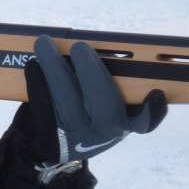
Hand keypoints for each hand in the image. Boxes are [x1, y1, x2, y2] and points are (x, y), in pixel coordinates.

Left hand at [23, 35, 166, 165]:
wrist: (50, 144)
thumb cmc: (84, 111)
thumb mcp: (102, 106)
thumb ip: (104, 82)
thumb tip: (88, 47)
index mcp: (124, 121)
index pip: (143, 121)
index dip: (151, 110)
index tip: (155, 93)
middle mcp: (101, 133)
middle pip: (102, 104)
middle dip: (91, 71)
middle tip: (79, 46)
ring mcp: (75, 137)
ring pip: (67, 102)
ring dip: (55, 69)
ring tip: (44, 43)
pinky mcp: (47, 136)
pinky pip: (42, 107)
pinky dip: (36, 83)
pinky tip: (33, 65)